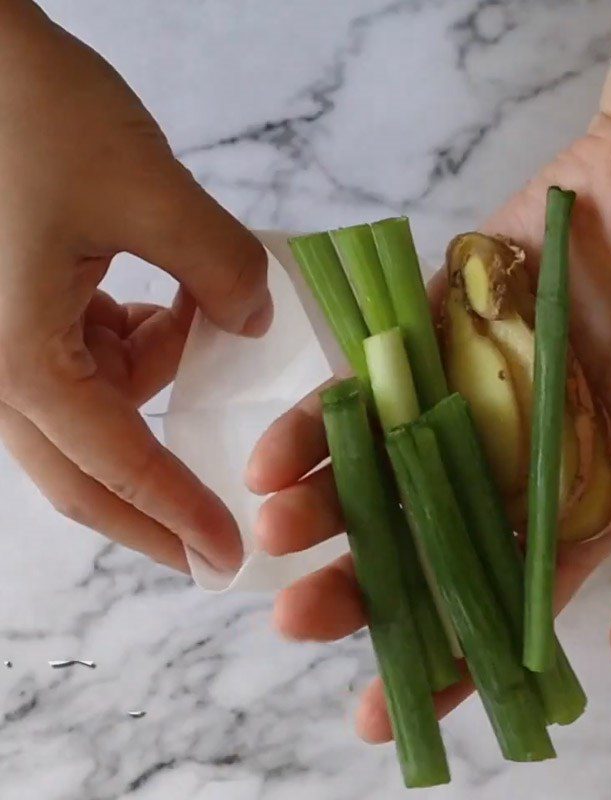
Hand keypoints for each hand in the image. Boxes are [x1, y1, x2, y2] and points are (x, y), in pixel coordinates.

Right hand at [0, 2, 269, 570]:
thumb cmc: (27, 109)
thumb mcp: (147, 189)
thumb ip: (219, 267)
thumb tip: (257, 319)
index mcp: (20, 358)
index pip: (117, 466)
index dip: (178, 515)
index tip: (225, 561)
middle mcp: (0, 369)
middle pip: (86, 476)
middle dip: (155, 509)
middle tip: (215, 546)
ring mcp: (3, 343)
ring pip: (96, 410)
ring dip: (158, 380)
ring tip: (194, 315)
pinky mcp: (16, 312)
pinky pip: (88, 361)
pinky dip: (138, 346)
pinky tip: (158, 297)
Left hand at [247, 113, 610, 741]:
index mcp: (574, 505)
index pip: (500, 600)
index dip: (450, 658)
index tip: (390, 710)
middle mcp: (507, 462)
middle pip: (421, 541)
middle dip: (360, 587)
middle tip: (298, 620)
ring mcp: (462, 400)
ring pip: (379, 471)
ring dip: (323, 507)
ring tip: (273, 534)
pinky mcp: (430, 336)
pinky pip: (366, 387)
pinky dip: (321, 421)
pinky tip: (276, 457)